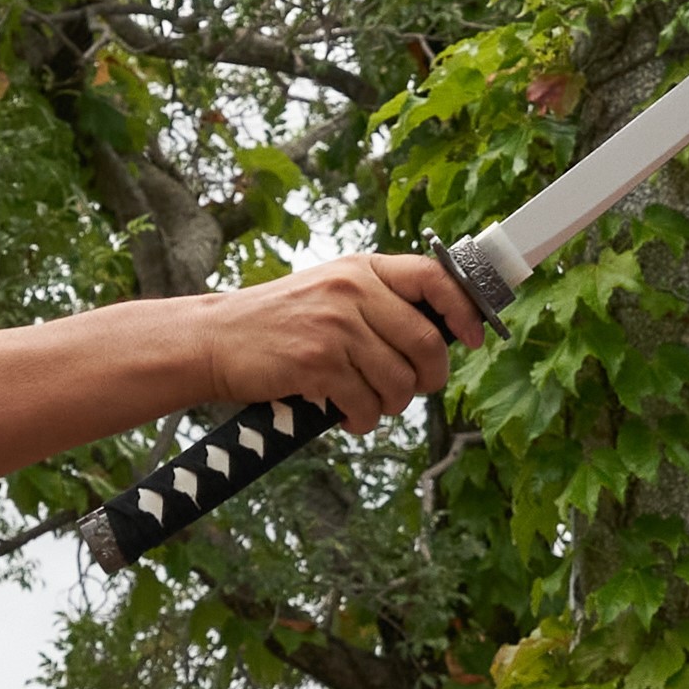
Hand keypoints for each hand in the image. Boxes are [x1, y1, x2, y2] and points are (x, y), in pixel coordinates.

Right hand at [203, 249, 487, 427]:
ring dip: (389, 405)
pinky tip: (344, 414)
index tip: (474, 337)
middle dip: (427, 378)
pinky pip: (366, 405)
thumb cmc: (276, 324)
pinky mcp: (318, 363)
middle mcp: (352, 290)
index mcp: (361, 269)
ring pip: (400, 382)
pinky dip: (361, 420)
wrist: (214, 339)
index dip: (464, 309)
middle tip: (412, 390)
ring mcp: (336, 326)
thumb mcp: (329, 292)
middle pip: (426, 342)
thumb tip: (439, 333)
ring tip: (366, 402)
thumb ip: (377, 302)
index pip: (434, 277)